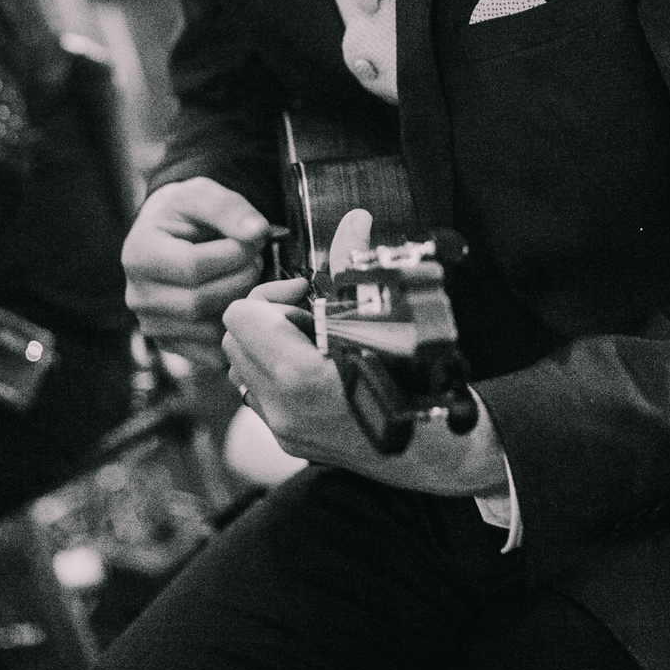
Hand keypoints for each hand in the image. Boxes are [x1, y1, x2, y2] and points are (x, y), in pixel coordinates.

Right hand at [123, 178, 269, 371]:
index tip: (255, 240)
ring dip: (240, 305)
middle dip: (241, 279)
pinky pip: (210, 351)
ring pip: (207, 330)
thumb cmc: (186, 212)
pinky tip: (241, 303)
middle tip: (257, 260)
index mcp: (139, 254)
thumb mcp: (202, 194)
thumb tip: (257, 232)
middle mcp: (137, 295)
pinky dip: (234, 331)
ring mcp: (151, 324)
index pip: (192, 266)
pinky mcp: (170, 344)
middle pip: (199, 302)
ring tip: (248, 278)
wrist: (170, 233)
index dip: (234, 254)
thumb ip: (228, 208)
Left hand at [221, 279, 509, 497]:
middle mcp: (280, 406)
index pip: (239, 317)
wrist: (436, 451)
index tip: (309, 295)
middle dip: (267, 318)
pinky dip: (277, 371)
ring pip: (242, 368)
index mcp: (297, 375)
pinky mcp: (289, 440)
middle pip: (233, 340)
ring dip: (269, 345)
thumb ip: (359, 264)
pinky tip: (320, 365)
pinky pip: (259, 393)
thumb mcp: (393, 314)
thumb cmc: (421, 382)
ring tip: (318, 340)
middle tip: (315, 315)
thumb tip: (355, 219)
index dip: (271, 295)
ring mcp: (282, 428)